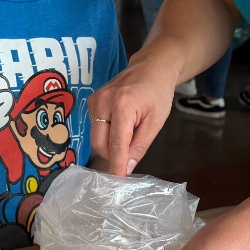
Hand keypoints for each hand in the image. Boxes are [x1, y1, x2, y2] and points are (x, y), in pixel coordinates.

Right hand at [87, 59, 179, 176]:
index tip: (116, 181)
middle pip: (99, 143)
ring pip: (96, 137)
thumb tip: (126, 168)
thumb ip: (140, 146)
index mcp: (122, 105)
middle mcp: (103, 102)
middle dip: (113, 156)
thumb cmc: (157, 93)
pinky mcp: (91, 101)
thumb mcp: (155, 122)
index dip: (116, 164)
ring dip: (111, 144)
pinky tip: (122, 125)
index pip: (116, 143)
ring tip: (130, 133)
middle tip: (130, 157)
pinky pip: (96, 127)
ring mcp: (94, 100)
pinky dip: (107, 134)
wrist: (151, 67)